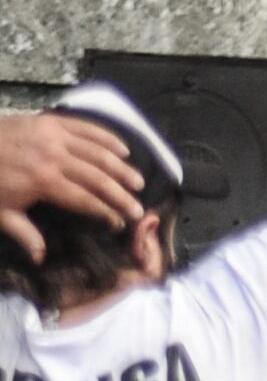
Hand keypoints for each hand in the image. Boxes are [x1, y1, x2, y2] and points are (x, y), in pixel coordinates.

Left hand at [0, 111, 141, 261]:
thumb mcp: (1, 212)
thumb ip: (24, 234)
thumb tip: (41, 258)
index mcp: (44, 181)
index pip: (85, 200)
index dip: (106, 213)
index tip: (120, 223)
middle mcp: (54, 157)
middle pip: (98, 178)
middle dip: (121, 195)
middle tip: (138, 208)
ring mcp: (53, 136)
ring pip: (98, 153)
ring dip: (121, 168)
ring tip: (138, 182)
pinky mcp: (50, 121)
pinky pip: (85, 128)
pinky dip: (106, 137)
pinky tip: (123, 150)